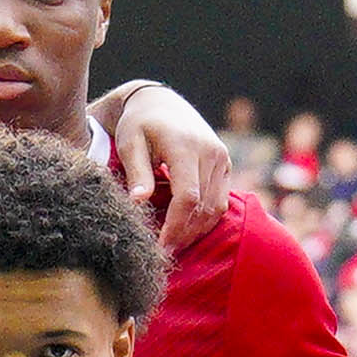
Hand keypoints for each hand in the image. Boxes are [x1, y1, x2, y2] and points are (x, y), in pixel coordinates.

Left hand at [100, 83, 235, 251]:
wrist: (161, 103)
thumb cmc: (139, 125)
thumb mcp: (130, 143)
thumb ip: (137, 172)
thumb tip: (139, 201)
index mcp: (186, 147)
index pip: (187, 197)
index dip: (175, 226)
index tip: (160, 246)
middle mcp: (211, 153)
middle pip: (203, 206)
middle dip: (184, 234)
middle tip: (164, 252)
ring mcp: (222, 159)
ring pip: (215, 208)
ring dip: (196, 230)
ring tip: (174, 243)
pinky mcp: (225, 164)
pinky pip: (221, 201)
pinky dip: (206, 219)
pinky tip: (186, 229)